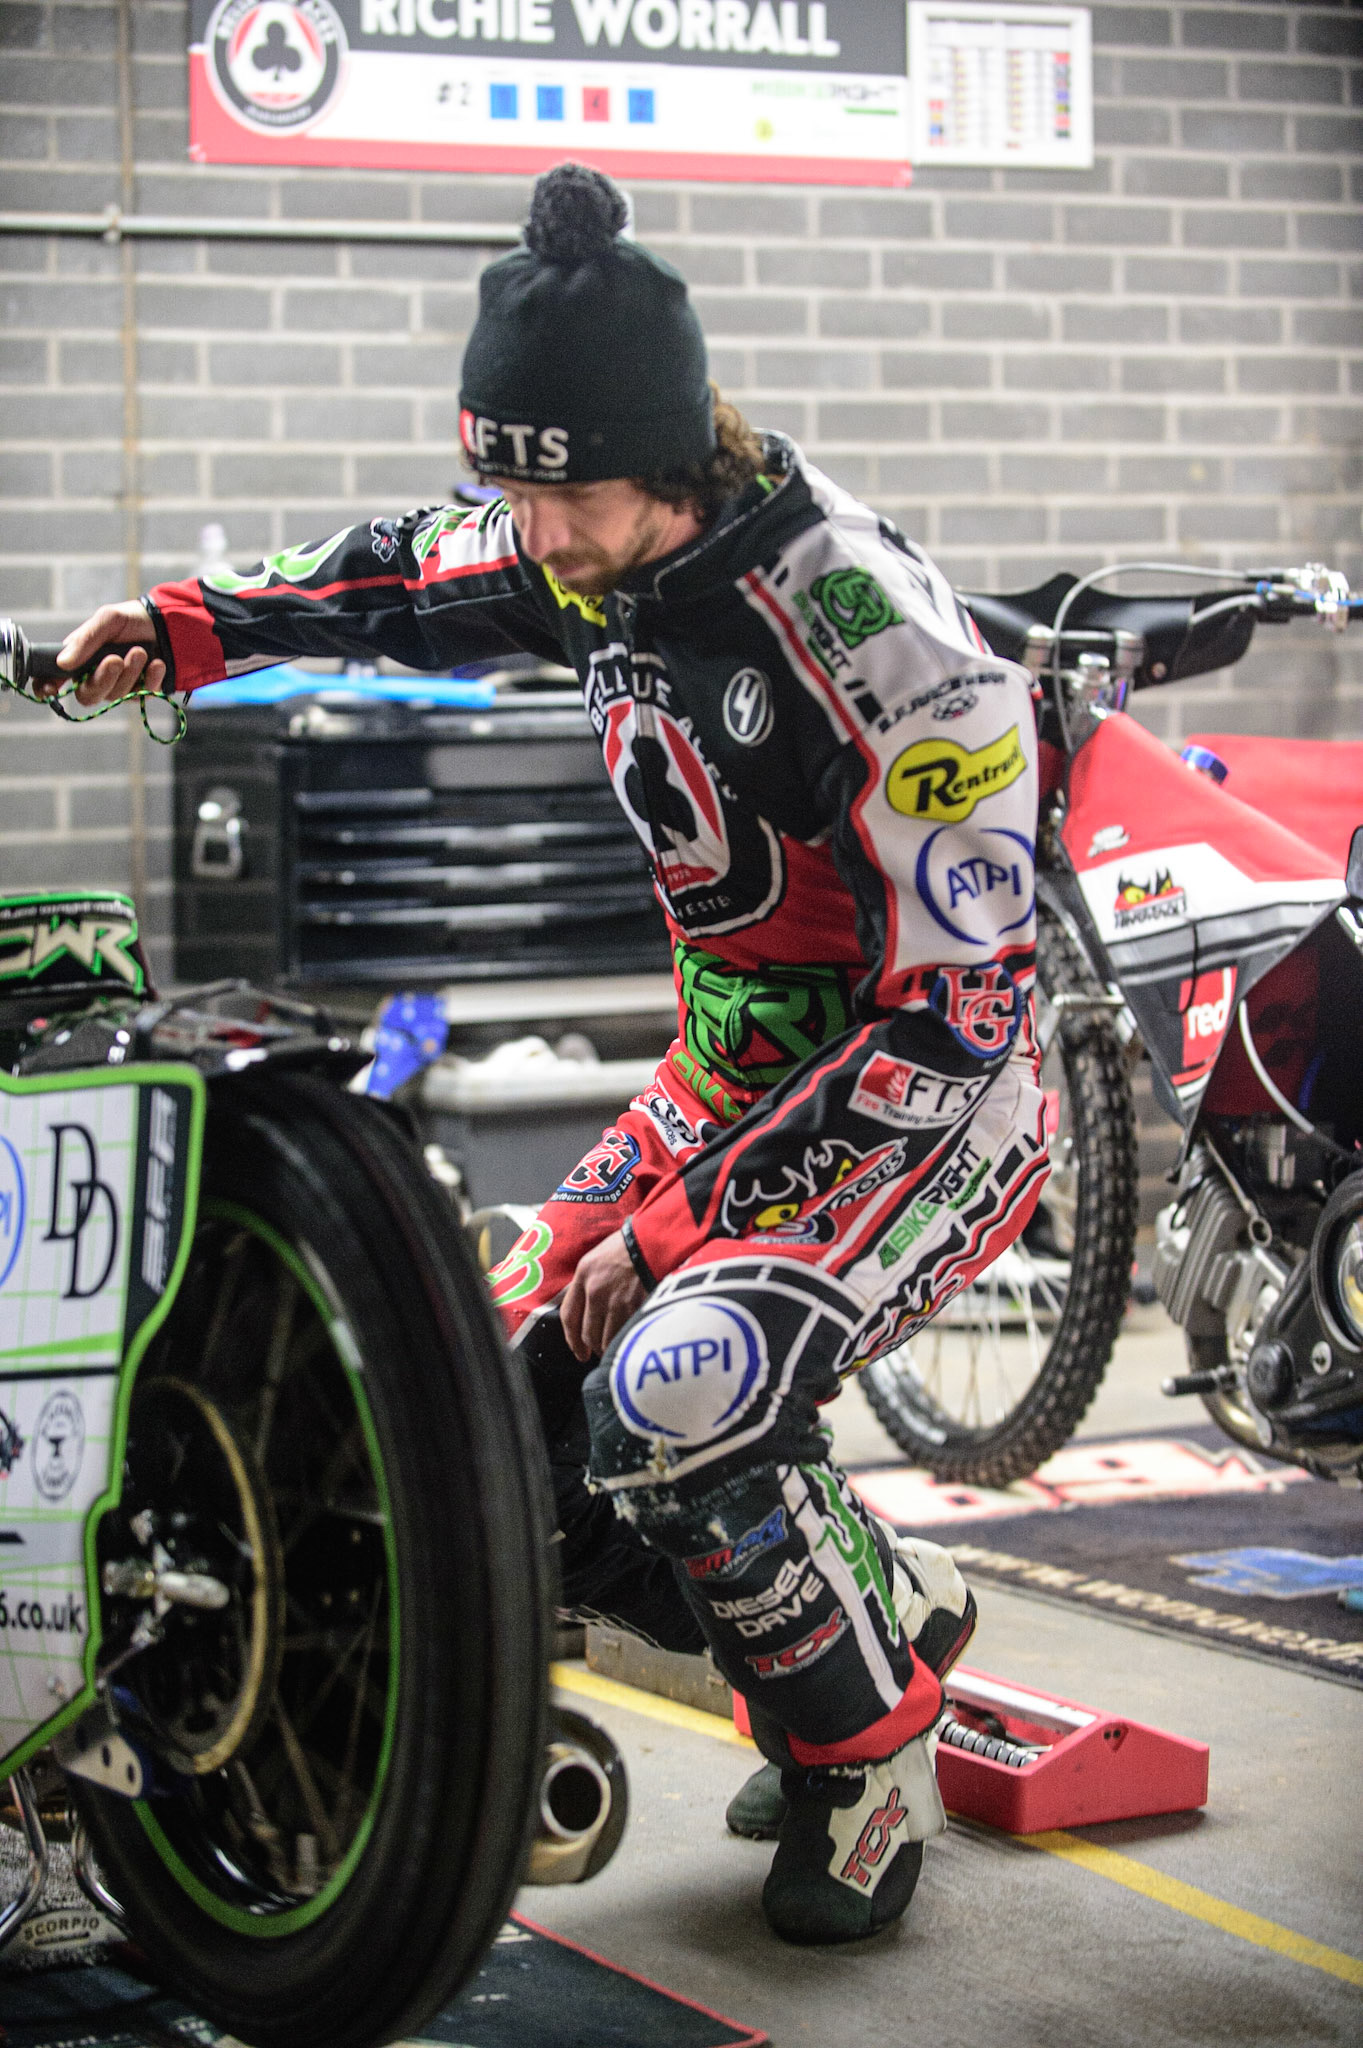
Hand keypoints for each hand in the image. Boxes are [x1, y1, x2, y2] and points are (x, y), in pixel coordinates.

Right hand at [48, 600, 162, 706]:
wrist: (164, 623)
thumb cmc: (129, 620)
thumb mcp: (106, 620)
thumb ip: (86, 640)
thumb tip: (63, 663)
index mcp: (78, 659)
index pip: (53, 679)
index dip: (46, 688)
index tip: (50, 690)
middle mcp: (94, 677)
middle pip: (87, 696)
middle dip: (102, 679)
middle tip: (115, 660)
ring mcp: (118, 687)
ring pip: (115, 696)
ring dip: (130, 673)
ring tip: (140, 651)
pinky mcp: (141, 692)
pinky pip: (141, 695)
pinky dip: (150, 679)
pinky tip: (157, 664)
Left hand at [560, 1229, 645, 1363]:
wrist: (655, 1240)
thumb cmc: (628, 1245)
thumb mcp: (597, 1258)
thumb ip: (587, 1283)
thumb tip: (586, 1311)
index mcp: (583, 1276)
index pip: (569, 1317)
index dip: (572, 1340)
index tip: (579, 1351)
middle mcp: (596, 1291)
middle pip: (588, 1334)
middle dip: (593, 1347)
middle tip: (600, 1351)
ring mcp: (616, 1301)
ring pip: (607, 1339)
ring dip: (611, 1347)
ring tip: (618, 1346)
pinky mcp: (636, 1307)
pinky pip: (626, 1333)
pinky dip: (627, 1340)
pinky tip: (631, 1339)